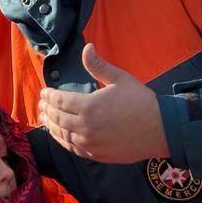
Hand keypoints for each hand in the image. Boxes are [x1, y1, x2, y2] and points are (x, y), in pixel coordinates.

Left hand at [38, 44, 167, 162]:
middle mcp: (85, 127)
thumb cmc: (141, 101)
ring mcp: (90, 144)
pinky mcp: (97, 155)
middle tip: (41, 105)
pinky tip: (61, 136)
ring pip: (63, 135)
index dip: (49, 96)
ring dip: (51, 126)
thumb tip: (86, 47)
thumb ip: (99, 66)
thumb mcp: (120, 79)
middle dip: (47, 110)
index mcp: (88, 106)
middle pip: (57, 118)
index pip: (60, 101)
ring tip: (45, 119)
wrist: (160, 129)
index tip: (44, 92)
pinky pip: (74, 148)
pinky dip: (64, 141)